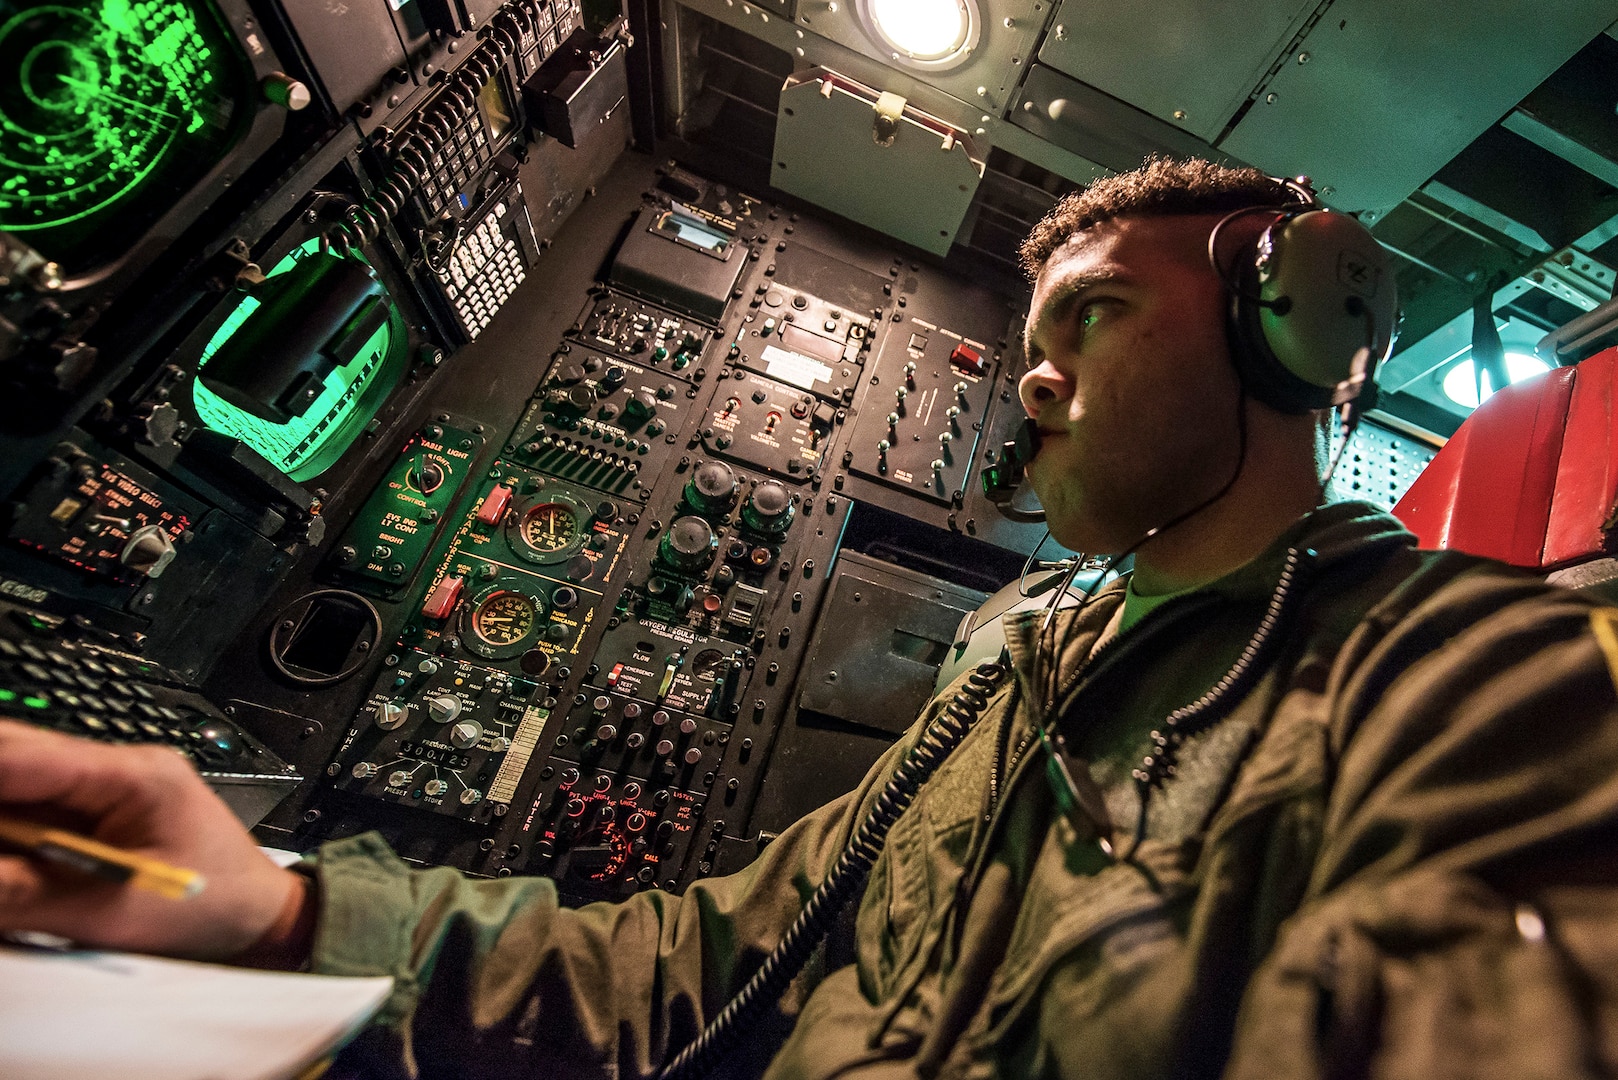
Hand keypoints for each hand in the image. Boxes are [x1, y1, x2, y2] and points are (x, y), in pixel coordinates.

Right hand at [0, 720, 306, 962]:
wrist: (261, 918)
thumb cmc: (214, 908)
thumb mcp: (115, 911)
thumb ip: (27, 893)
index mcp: (134, 774)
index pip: (25, 754)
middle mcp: (114, 769)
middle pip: (11, 764)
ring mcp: (102, 789)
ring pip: (13, 790)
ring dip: (0, 824)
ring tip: (13, 876)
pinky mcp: (90, 815)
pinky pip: (26, 816)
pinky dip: (9, 839)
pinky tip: (12, 868)